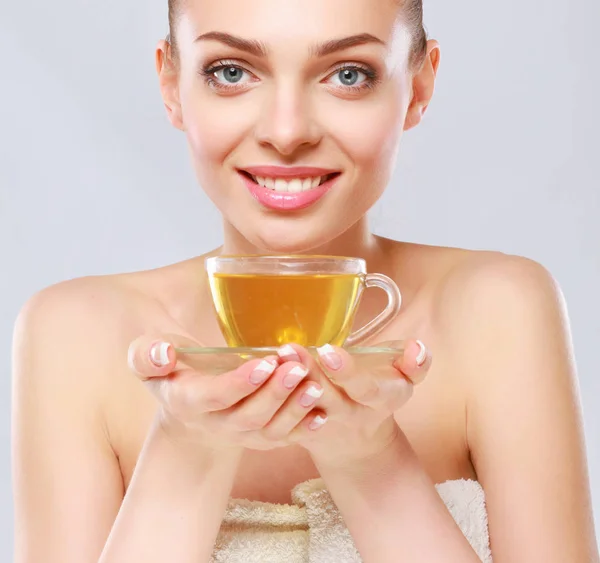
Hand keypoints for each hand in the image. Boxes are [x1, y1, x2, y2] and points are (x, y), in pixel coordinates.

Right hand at [127, 334, 327, 451]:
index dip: (240, 383)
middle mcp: (217, 424)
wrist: (189, 405)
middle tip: (297, 367)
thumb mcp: (147, 358)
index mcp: (189, 402)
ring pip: (270, 431)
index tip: (265, 362)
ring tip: (316, 385)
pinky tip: (323, 413)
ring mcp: (241, 435)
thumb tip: (162, 354)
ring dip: (295, 410)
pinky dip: (304, 429)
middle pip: (249, 417)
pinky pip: (284, 439)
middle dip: (275, 394)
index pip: (215, 398)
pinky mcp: (261, 437)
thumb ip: (147, 354)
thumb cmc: (171, 372)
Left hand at [275, 339, 431, 466]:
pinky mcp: (300, 432)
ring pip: (303, 410)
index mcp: (380, 400)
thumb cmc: (380, 392)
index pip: (366, 389)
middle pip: (329, 399)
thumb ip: (415, 364)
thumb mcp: (403, 379)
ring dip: (286, 386)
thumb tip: (418, 349)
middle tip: (290, 349)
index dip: (348, 373)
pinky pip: (284, 423)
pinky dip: (272, 403)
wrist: (359, 440)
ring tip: (274, 358)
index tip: (329, 351)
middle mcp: (351, 415)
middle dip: (309, 373)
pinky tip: (259, 378)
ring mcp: (324, 425)